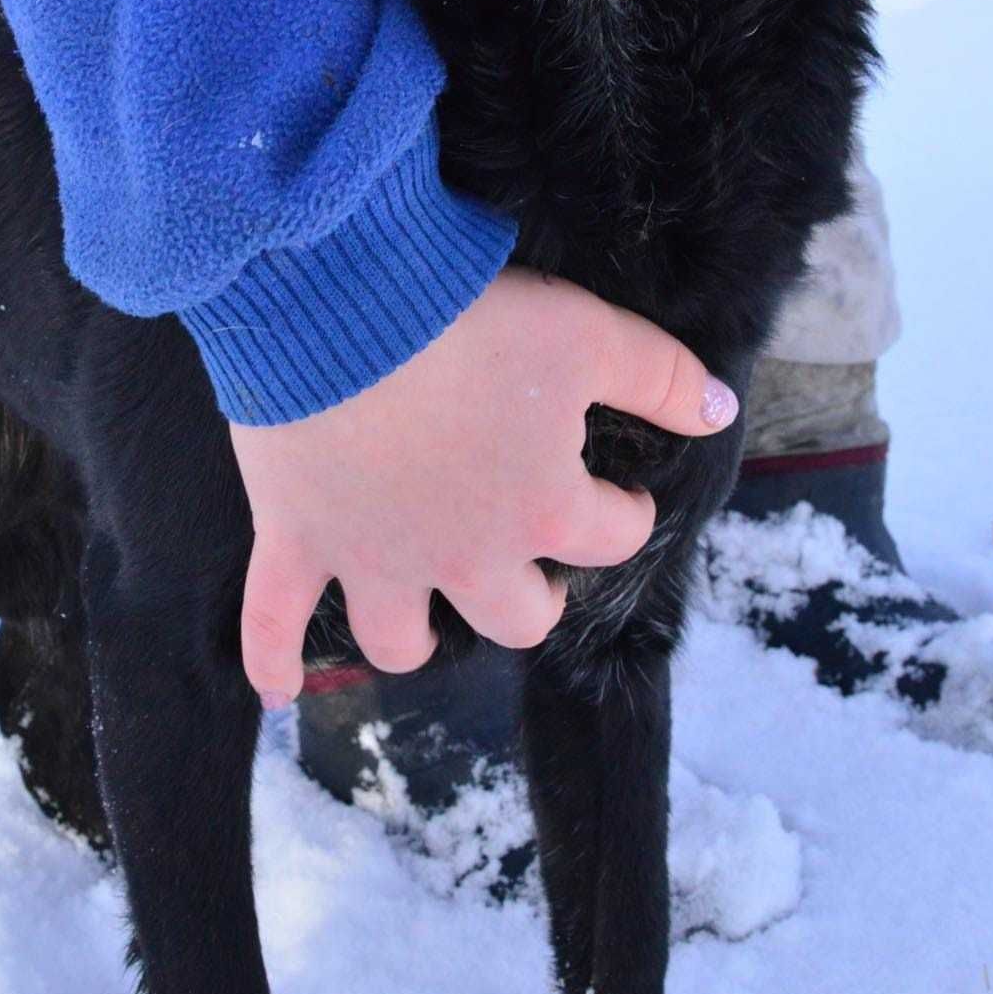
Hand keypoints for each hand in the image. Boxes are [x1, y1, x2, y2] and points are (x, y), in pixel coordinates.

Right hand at [228, 268, 737, 704]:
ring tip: (421, 616)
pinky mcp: (295, 540)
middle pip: (514, 617)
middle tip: (523, 556)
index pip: (611, 535)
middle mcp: (463, 555)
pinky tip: (279, 688)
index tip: (618, 488)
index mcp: (542, 508)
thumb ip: (662, 377)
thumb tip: (721, 411)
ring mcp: (373, 557)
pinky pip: (273, 621)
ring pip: (401, 638)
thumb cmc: (469, 319)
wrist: (338, 304)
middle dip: (528, 596)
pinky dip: (272, 658)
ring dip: (414, 634)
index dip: (623, 510)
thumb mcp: (587, 332)